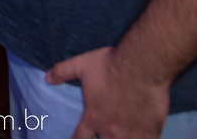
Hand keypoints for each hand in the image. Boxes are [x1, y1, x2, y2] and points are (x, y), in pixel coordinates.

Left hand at [46, 47, 169, 138]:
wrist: (142, 65)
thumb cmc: (111, 64)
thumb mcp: (82, 64)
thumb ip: (62, 71)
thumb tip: (47, 77)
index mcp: (92, 118)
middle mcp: (110, 131)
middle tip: (102, 135)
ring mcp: (131, 134)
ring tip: (119, 137)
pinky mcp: (150, 133)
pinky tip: (140, 137)